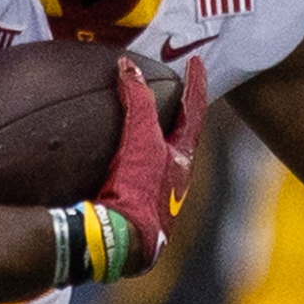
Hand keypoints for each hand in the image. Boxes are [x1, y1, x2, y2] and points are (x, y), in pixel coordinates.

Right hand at [86, 52, 207, 277]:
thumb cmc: (138, 189)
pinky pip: (135, 182)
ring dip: (153, 146)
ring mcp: (158, 200)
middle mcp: (177, 180)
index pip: (195, 110)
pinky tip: (107, 171)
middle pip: (183, 140)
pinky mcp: (135, 216)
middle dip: (178, 119)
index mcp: (183, 159)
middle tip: (172, 98)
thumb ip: (136, 100)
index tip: (195, 63)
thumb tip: (128, 66)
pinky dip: (127, 168)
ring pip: (161, 164)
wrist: (121, 240)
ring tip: (138, 131)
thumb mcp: (140, 139)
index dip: (196, 84)